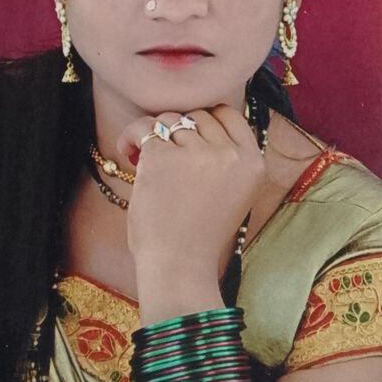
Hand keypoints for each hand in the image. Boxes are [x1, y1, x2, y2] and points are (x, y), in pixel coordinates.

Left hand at [116, 106, 265, 277]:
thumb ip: (226, 159)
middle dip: (180, 131)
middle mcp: (229, 154)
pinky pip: (143, 128)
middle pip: (198, 115)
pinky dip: (130, 136)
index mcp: (253, 163)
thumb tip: (197, 123)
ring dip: (155, 133)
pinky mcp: (163, 157)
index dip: (207, 119)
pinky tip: (127, 152)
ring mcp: (196, 153)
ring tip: (144, 155)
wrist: (180, 267)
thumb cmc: (200, 236)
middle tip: (166, 153)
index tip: (190, 134)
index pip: (229, 114)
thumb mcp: (233, 193)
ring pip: (170, 120)